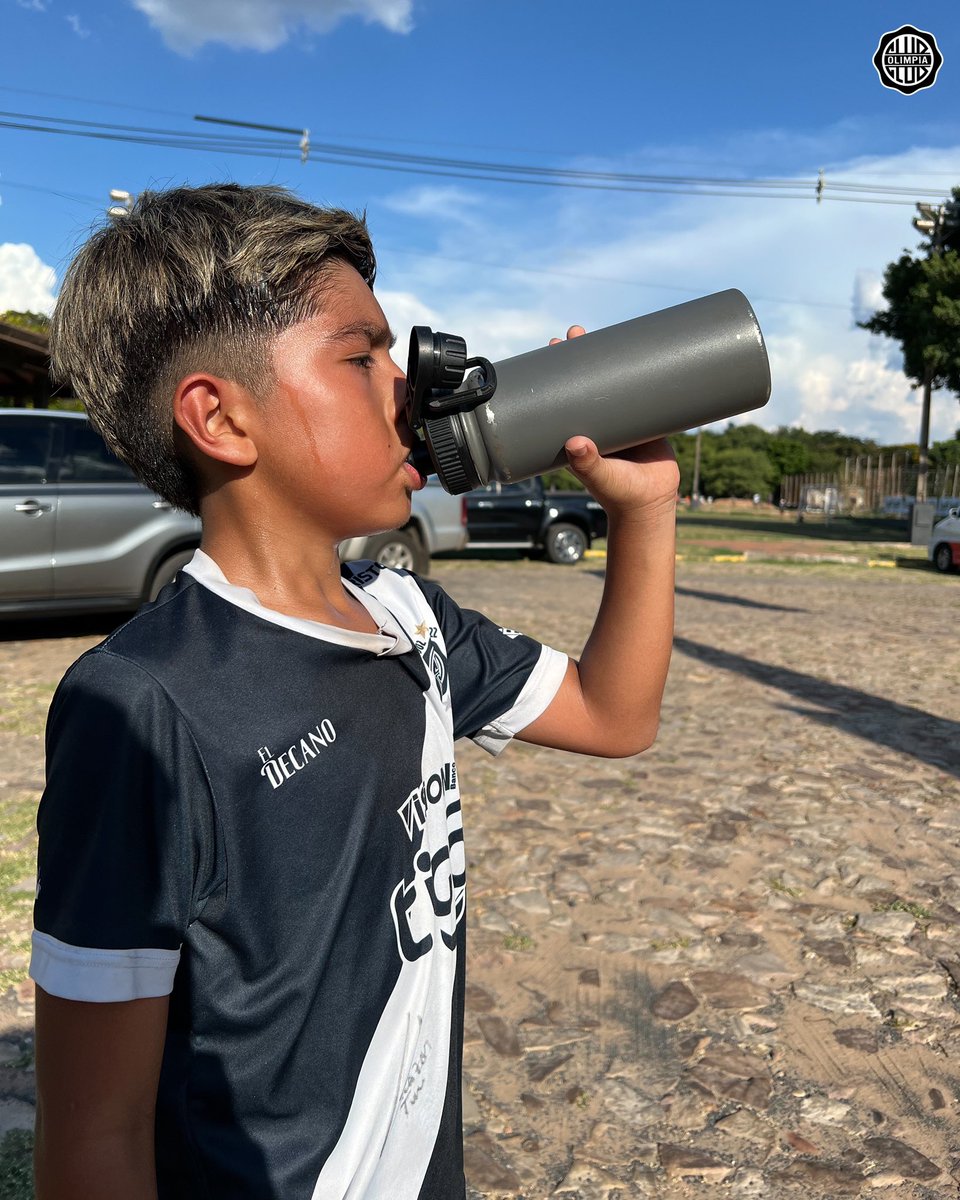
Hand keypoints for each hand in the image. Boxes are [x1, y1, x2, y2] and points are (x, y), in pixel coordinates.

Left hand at [549, 326, 679, 518]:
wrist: (651, 505)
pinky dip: (646, 374)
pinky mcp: (648, 421)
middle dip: (582, 355)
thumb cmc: (619, 494)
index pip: (565, 392)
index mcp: (580, 430)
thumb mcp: (600, 478)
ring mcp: (624, 420)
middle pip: (588, 379)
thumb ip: (588, 464)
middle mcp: (599, 422)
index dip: (558, 370)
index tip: (552, 348)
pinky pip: (646, 393)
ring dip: (612, 358)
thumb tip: (575, 443)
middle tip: (575, 332)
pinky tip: (649, 351)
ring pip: (616, 382)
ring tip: (607, 332)